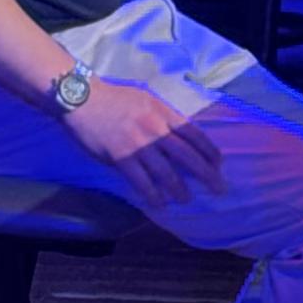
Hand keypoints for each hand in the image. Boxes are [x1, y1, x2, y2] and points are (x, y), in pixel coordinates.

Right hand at [72, 74, 225, 205]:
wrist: (83, 100)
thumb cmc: (114, 98)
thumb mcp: (146, 99)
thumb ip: (163, 116)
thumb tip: (181, 135)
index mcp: (163, 112)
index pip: (194, 134)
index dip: (209, 151)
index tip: (218, 163)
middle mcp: (155, 128)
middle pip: (187, 155)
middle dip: (206, 174)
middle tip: (219, 188)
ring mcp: (138, 145)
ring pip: (166, 172)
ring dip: (179, 188)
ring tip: (186, 199)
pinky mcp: (120, 158)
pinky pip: (141, 181)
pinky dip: (152, 194)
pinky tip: (160, 203)